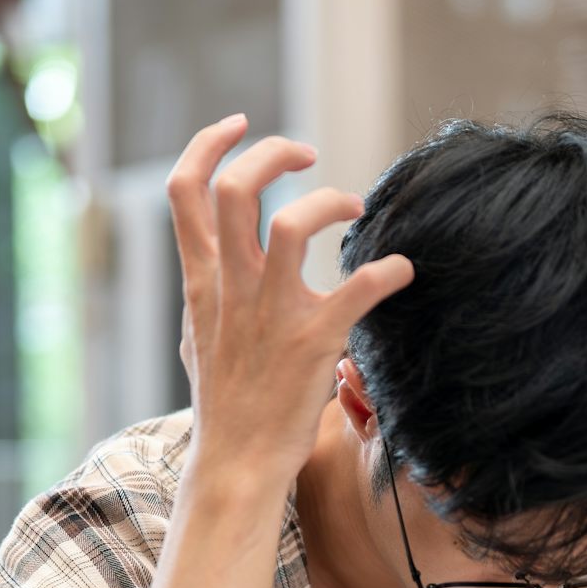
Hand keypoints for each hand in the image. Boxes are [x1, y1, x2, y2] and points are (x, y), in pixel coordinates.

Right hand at [168, 114, 413, 484]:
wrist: (235, 463)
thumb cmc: (225, 403)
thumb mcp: (198, 335)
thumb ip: (206, 290)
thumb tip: (210, 261)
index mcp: (201, 281)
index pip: (185, 191)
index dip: (209, 145)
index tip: (239, 125)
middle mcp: (230, 288)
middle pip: (235, 189)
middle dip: (272, 153)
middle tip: (307, 152)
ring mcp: (270, 314)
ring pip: (287, 223)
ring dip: (327, 201)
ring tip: (354, 206)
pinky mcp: (311, 343)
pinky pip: (356, 291)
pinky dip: (386, 272)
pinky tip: (401, 270)